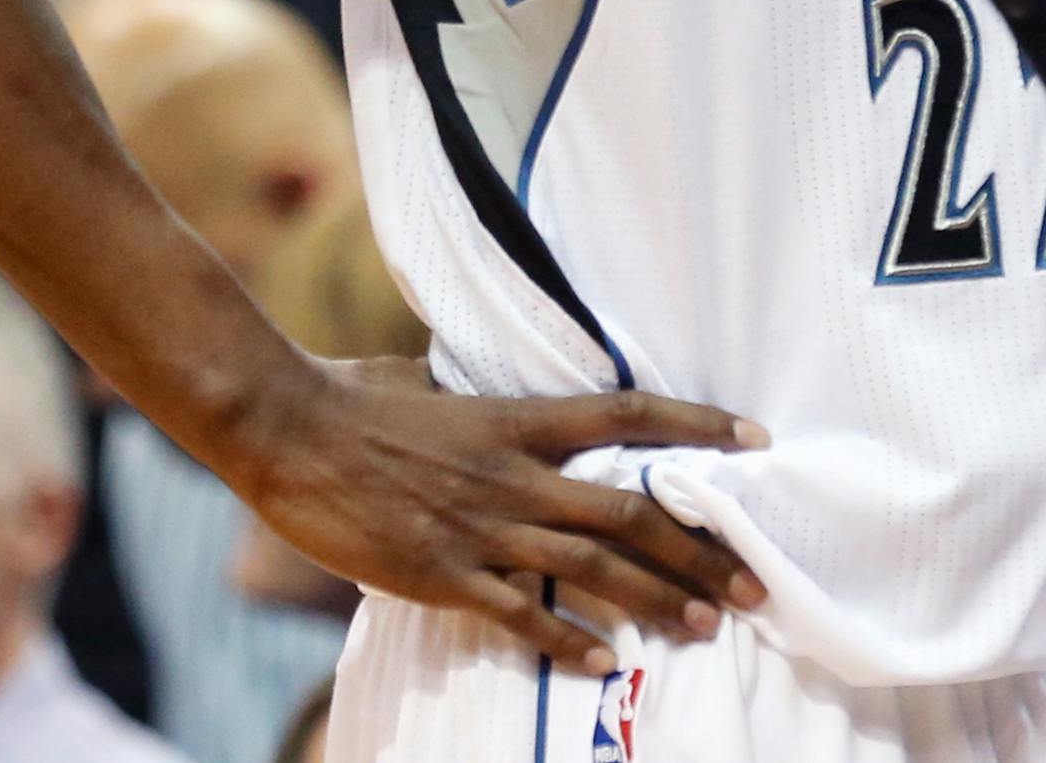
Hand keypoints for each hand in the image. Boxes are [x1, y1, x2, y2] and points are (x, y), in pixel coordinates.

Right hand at [239, 354, 770, 674]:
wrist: (291, 432)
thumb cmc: (361, 398)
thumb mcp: (440, 382)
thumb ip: (486, 398)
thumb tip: (506, 386)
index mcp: (520, 417)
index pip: (631, 415)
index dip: (697, 424)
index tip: (755, 439)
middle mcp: (516, 472)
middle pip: (629, 511)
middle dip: (699, 548)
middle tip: (753, 581)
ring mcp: (481, 526)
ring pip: (592, 566)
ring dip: (657, 597)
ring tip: (709, 622)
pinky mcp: (442, 574)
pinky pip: (519, 614)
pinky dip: (567, 641)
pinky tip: (608, 662)